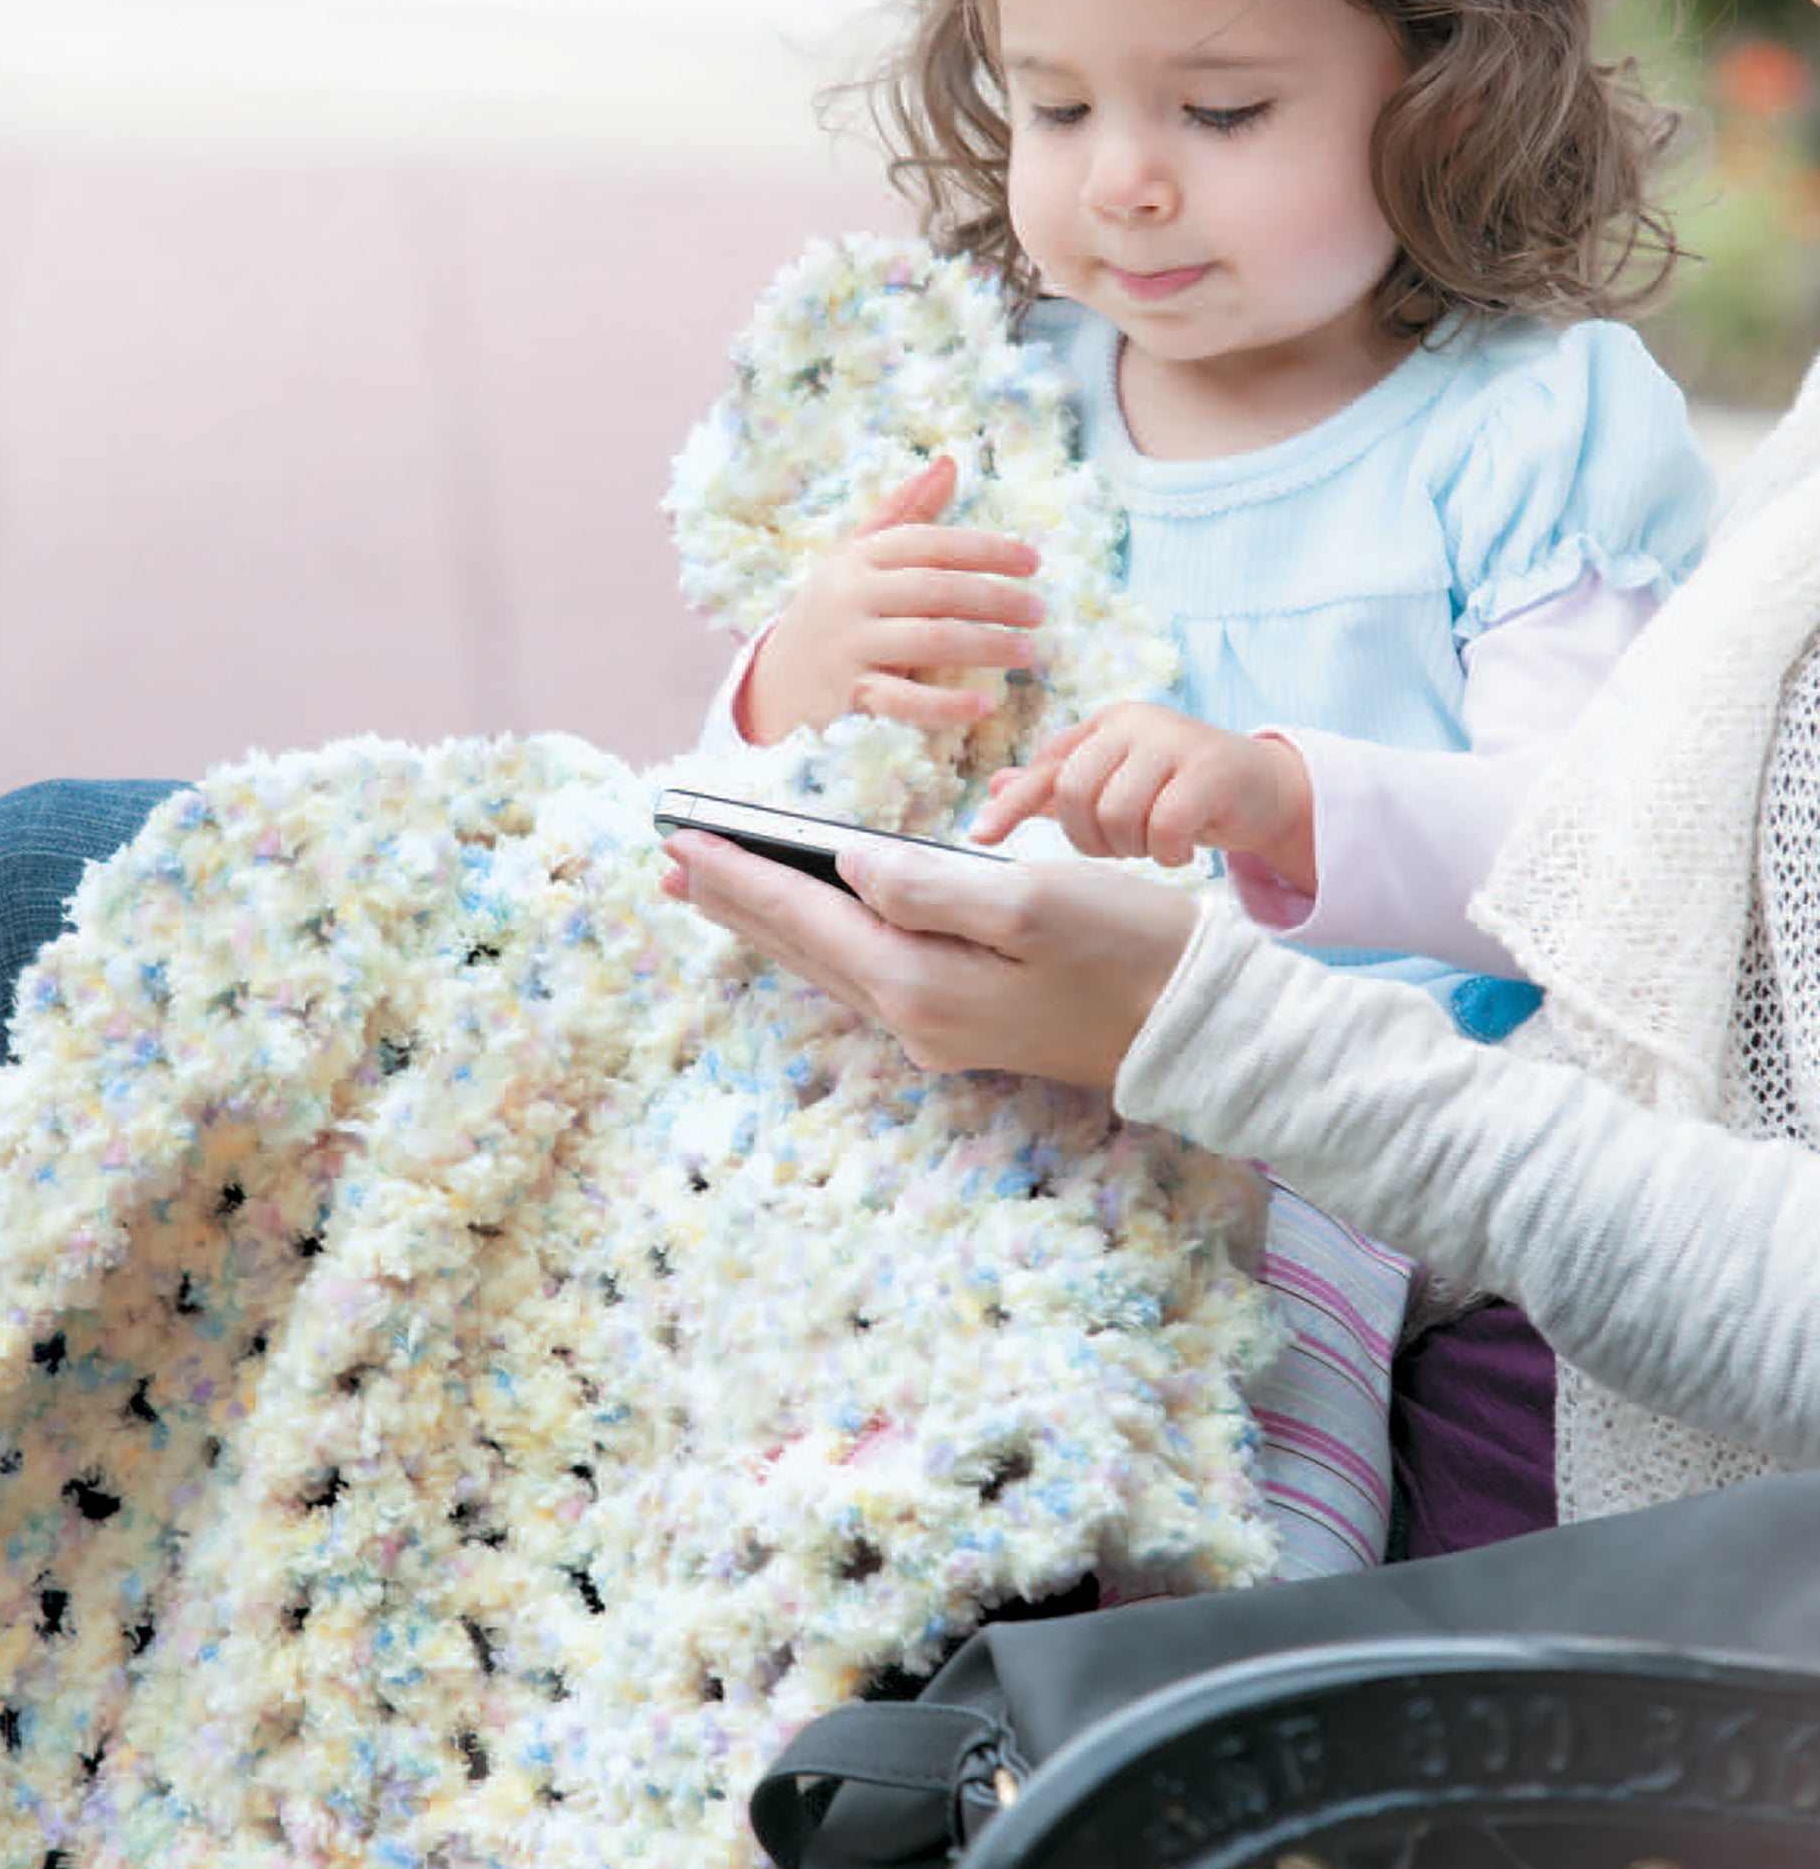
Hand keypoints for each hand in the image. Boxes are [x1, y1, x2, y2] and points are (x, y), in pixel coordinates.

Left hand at [659, 829, 1197, 1088]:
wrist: (1199, 1027)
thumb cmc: (1131, 949)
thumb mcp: (1034, 900)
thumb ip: (929, 885)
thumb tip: (850, 866)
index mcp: (920, 981)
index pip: (805, 916)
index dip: (740, 874)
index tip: (681, 840)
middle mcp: (914, 1017)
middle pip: (802, 947)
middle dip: (735, 899)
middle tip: (670, 862)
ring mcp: (937, 1029)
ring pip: (828, 965)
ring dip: (770, 923)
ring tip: (715, 889)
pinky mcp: (964, 1026)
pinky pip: (864, 975)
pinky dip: (821, 941)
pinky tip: (810, 928)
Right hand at [739, 453, 1044, 744]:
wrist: (778, 680)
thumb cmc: (834, 611)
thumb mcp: (858, 557)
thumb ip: (904, 512)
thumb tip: (950, 462)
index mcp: (859, 557)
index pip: (929, 544)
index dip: (985, 550)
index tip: (1033, 562)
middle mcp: (851, 596)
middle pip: (936, 590)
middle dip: (995, 599)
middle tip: (1039, 612)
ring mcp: (849, 646)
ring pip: (929, 640)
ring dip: (985, 645)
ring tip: (1026, 651)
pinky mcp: (849, 695)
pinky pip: (903, 699)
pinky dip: (945, 704)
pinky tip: (985, 705)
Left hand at [975, 703, 1314, 889]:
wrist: (1264, 791)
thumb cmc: (1180, 791)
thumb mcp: (1116, 786)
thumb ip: (1061, 787)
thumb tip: (996, 785)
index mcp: (1106, 725)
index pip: (1048, 766)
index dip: (1013, 804)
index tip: (980, 836)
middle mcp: (1136, 723)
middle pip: (1076, 793)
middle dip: (1091, 838)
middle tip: (1122, 846)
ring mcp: (1174, 741)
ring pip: (1118, 813)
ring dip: (1132, 846)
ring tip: (1155, 843)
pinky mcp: (1211, 769)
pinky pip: (1164, 826)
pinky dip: (1168, 852)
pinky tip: (1183, 850)